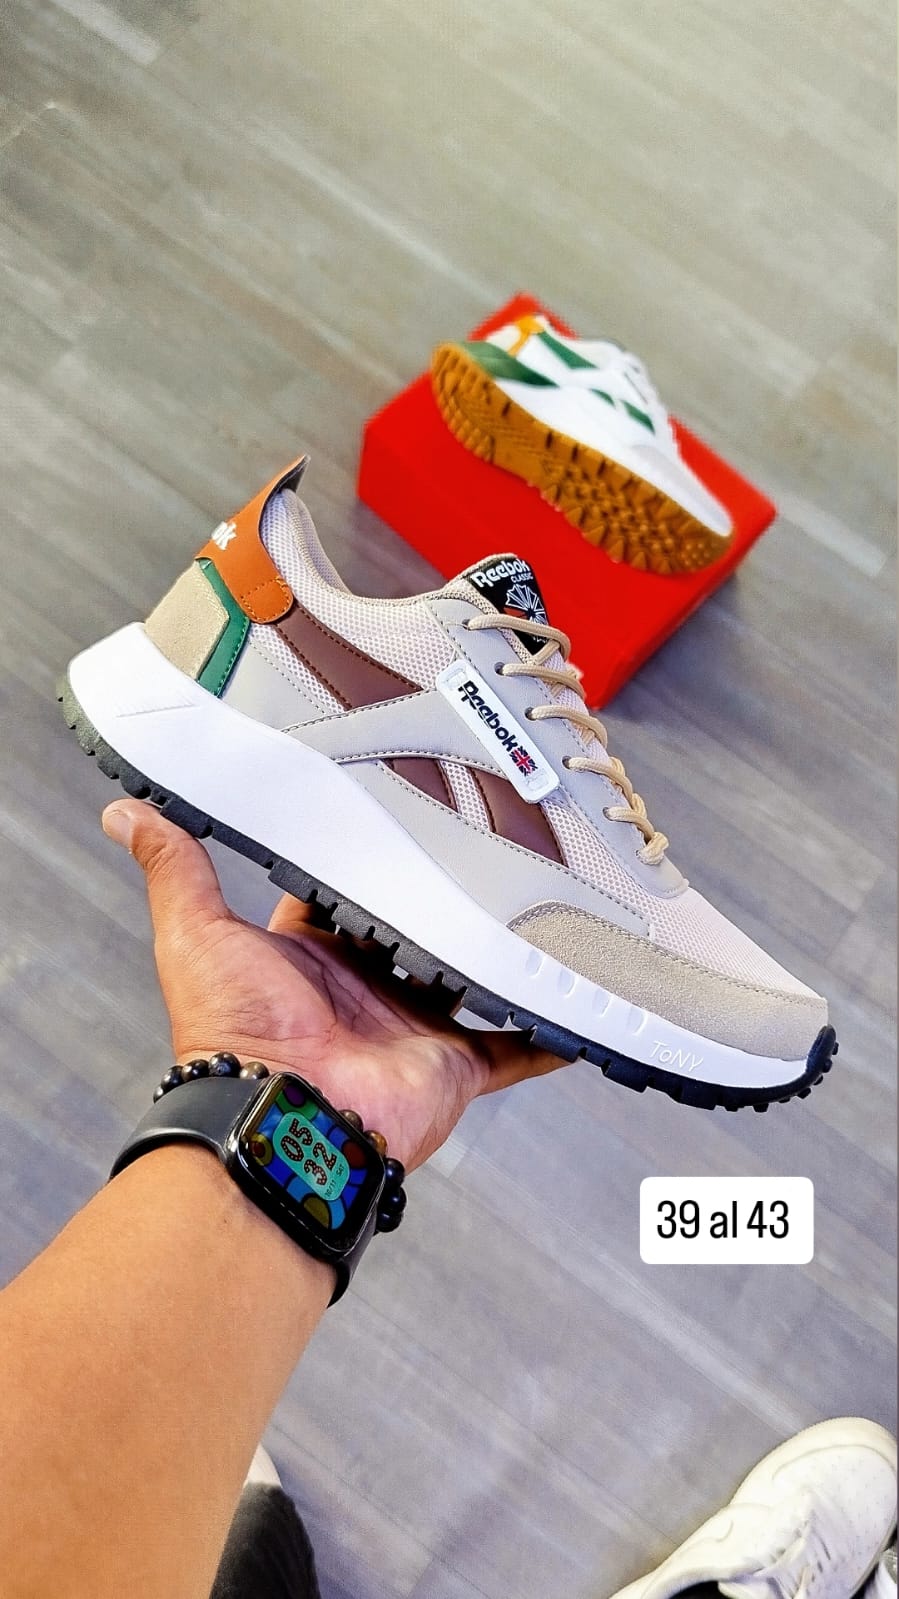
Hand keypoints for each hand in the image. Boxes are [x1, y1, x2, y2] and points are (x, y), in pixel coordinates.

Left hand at [102, 800, 566, 1169]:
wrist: (286, 1119)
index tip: (394, 812)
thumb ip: (178, 871)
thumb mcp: (197, 935)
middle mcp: (366, 989)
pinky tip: (578, 1006)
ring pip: (471, 979)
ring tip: (543, 904)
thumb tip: (125, 815)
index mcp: (310, 956)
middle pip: (416, 930)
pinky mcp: (456, 1064)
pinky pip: (514, 1048)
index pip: (343, 892)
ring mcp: (414, 1026)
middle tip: (486, 843)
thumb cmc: (233, 1037)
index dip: (365, 856)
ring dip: (500, 953)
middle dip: (445, 896)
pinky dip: (546, 1033)